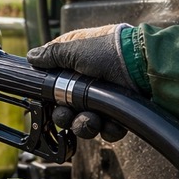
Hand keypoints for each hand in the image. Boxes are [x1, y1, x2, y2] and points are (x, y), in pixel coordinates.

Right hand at [28, 24, 134, 141]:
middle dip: (64, 115)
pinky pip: (107, 130)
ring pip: (83, 122)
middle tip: (67, 113)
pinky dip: (107, 129)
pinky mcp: (120, 115)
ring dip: (83, 125)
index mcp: (75, 65)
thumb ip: (51, 55)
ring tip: (92, 121)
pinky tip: (111, 122)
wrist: (147, 66)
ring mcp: (105, 100)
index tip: (45, 100)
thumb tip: (31, 57)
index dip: (48, 94)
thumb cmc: (112, 50)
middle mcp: (88, 84)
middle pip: (65, 108)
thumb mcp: (75, 47)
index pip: (53, 83)